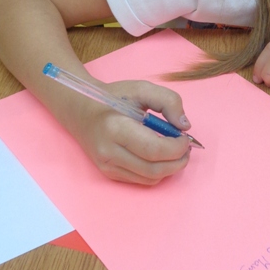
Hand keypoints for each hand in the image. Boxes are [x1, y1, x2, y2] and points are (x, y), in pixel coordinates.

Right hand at [68, 80, 192, 184]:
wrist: (83, 110)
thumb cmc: (114, 97)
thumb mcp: (142, 89)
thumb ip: (168, 101)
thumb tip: (185, 126)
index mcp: (116, 128)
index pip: (154, 150)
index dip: (176, 148)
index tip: (185, 138)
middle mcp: (109, 152)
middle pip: (154, 169)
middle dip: (178, 161)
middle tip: (186, 147)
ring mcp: (107, 166)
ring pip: (149, 178)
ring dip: (170, 168)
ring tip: (176, 151)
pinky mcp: (109, 173)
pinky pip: (141, 180)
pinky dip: (157, 171)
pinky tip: (161, 156)